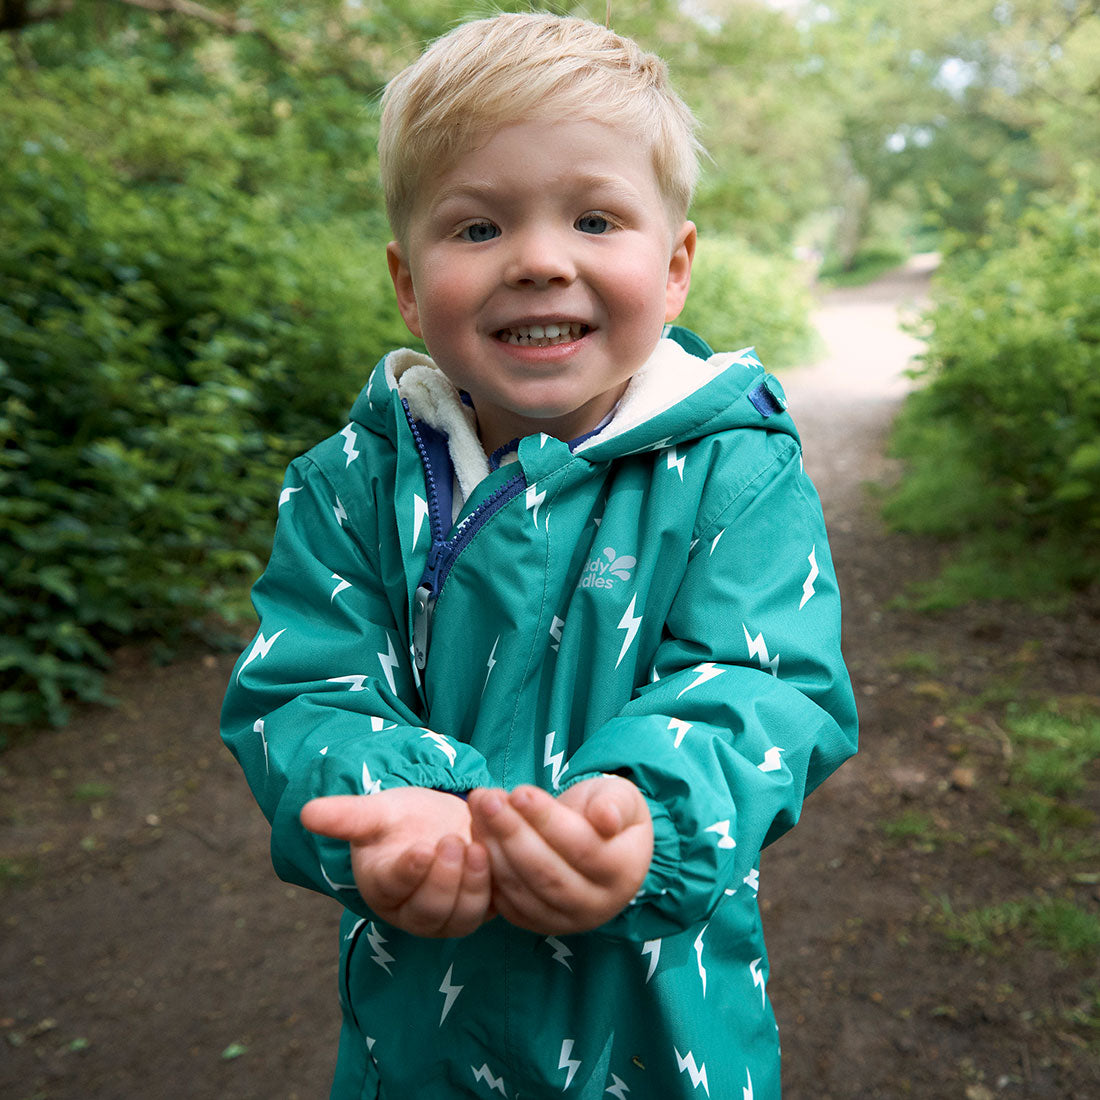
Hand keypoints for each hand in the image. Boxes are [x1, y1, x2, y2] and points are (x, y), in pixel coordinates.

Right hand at [300, 787, 492, 937]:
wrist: (438, 823)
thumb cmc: (401, 820)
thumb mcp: (375, 812)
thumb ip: (345, 816)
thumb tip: (305, 812)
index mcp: (382, 887)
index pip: (393, 887)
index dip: (407, 872)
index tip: (420, 849)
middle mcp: (412, 912)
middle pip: (429, 911)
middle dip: (444, 878)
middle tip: (454, 841)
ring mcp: (446, 917)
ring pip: (460, 916)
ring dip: (472, 885)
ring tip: (479, 848)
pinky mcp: (477, 912)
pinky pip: (489, 909)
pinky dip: (496, 886)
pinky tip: (500, 854)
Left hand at [468, 775, 652, 934]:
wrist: (596, 841)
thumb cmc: (606, 813)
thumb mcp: (622, 798)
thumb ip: (616, 804)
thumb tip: (606, 819)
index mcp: (622, 873)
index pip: (581, 848)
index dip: (547, 820)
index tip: (520, 792)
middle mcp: (596, 906)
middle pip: (547, 874)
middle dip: (512, 834)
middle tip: (487, 800)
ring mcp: (564, 920)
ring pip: (521, 888)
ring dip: (493, 846)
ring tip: (478, 807)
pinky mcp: (535, 923)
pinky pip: (506, 900)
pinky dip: (487, 865)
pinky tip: (477, 830)